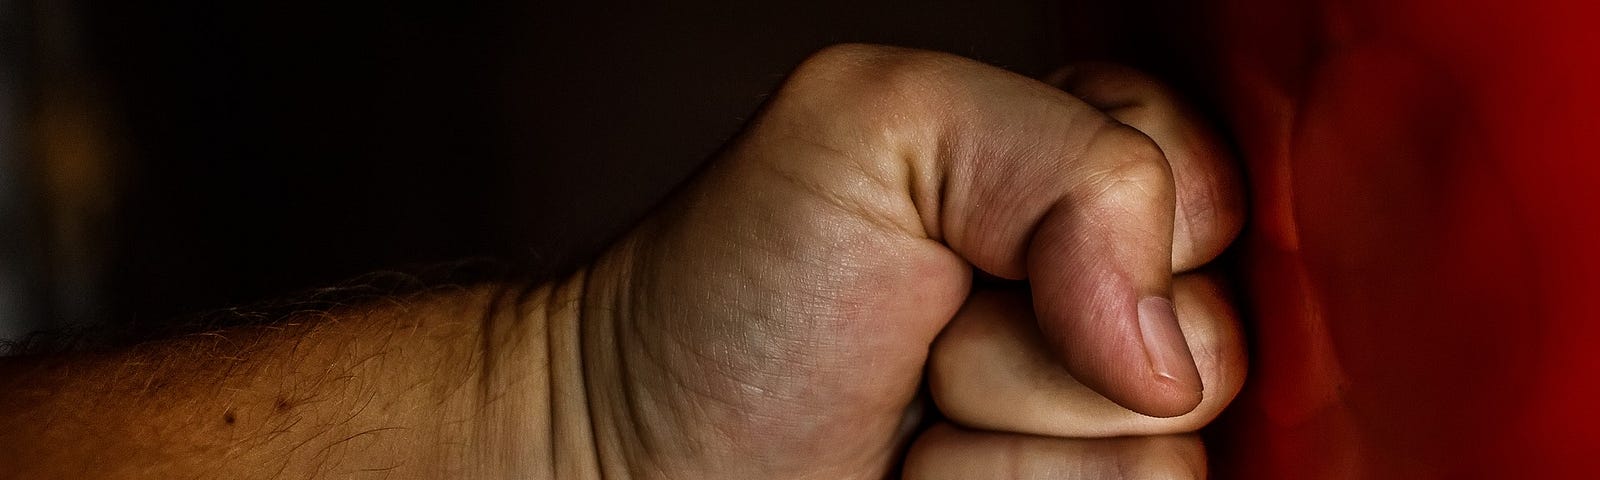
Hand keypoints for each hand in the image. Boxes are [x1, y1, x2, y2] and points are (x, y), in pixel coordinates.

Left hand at [567, 45, 1246, 477]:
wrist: (641, 466)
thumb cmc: (730, 298)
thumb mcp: (873, 128)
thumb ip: (1060, 152)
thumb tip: (1165, 344)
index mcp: (1069, 189)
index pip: (1210, 190)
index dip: (1108, 224)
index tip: (978, 245)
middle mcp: (1102, 315)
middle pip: (1217, 336)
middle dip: (1042, 345)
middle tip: (924, 340)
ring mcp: (1086, 436)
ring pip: (1175, 451)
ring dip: (1015, 445)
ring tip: (915, 421)